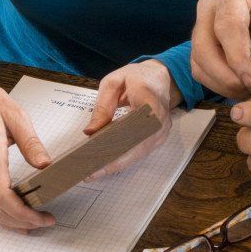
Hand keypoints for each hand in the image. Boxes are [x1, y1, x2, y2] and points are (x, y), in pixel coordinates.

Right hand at [0, 57, 54, 231]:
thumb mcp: (15, 114)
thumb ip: (30, 142)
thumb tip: (45, 165)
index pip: (0, 195)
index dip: (21, 213)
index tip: (41, 217)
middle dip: (21, 223)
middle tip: (45, 222)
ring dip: (11, 222)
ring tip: (34, 223)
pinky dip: (1, 214)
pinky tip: (17, 214)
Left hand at [84, 60, 179, 179]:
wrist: (160, 77)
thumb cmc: (137, 77)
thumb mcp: (113, 83)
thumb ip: (102, 107)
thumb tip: (90, 131)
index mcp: (149, 102)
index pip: (131, 129)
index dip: (113, 146)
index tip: (94, 156)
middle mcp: (160, 121)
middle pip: (135, 148)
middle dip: (111, 163)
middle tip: (88, 174)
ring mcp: (161, 132)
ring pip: (138, 154)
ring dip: (116, 164)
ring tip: (93, 172)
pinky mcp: (159, 138)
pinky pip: (140, 152)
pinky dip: (123, 159)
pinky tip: (106, 164)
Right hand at [191, 0, 250, 97]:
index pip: (227, 26)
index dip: (238, 56)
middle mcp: (210, 6)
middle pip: (204, 47)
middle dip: (226, 75)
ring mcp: (203, 26)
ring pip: (199, 62)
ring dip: (223, 82)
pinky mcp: (203, 45)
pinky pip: (201, 71)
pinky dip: (220, 84)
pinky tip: (242, 87)